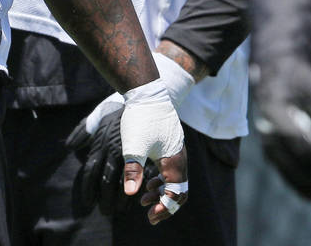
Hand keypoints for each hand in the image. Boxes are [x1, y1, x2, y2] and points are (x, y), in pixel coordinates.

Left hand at [69, 78, 187, 224]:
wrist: (147, 92)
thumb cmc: (140, 119)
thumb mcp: (133, 146)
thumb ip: (133, 171)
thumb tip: (130, 193)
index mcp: (174, 162)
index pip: (176, 194)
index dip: (165, 209)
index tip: (150, 218)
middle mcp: (180, 158)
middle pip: (180, 190)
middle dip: (166, 205)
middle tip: (150, 216)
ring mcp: (176, 151)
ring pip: (175, 180)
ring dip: (161, 192)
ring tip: (143, 200)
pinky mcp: (170, 144)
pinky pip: (171, 169)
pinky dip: (161, 180)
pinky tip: (147, 182)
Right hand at [252, 58, 310, 200]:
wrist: (275, 78)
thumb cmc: (297, 77)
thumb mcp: (310, 79)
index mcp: (274, 114)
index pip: (302, 146)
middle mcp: (269, 137)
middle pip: (302, 169)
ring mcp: (272, 151)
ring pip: (299, 182)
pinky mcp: (279, 161)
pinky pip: (298, 185)